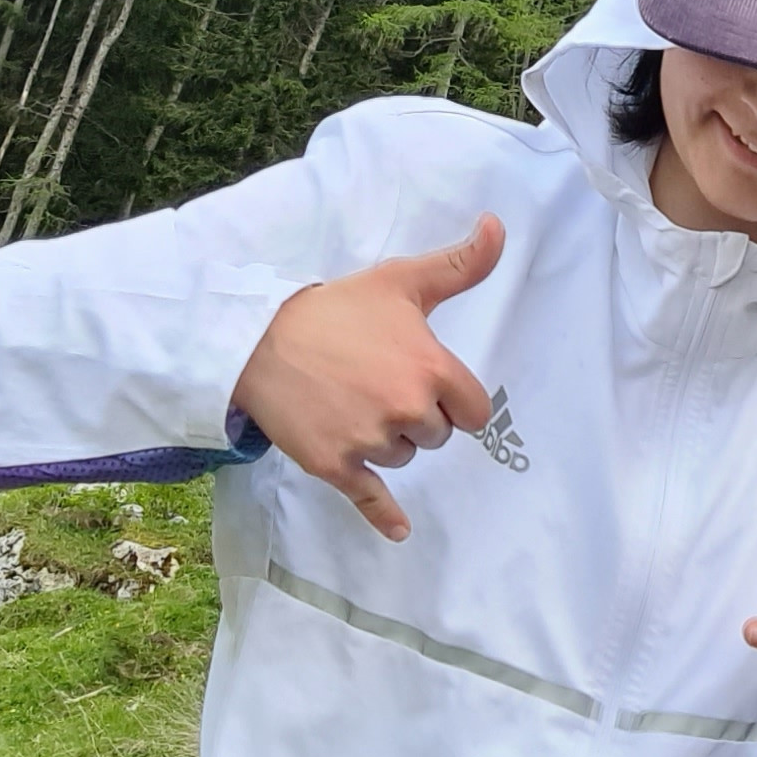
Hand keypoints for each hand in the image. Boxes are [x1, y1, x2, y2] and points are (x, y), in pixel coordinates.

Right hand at [231, 214, 503, 539]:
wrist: (258, 337)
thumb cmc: (336, 307)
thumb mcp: (401, 280)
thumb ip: (459, 263)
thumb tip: (498, 225)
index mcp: (430, 368)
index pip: (474, 410)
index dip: (456, 400)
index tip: (432, 386)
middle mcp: (405, 408)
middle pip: (438, 435)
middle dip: (418, 417)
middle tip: (379, 385)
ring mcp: (368, 439)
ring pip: (404, 457)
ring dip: (389, 440)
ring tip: (353, 402)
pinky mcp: (334, 465)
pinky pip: (370, 498)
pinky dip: (384, 515)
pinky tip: (399, 530)